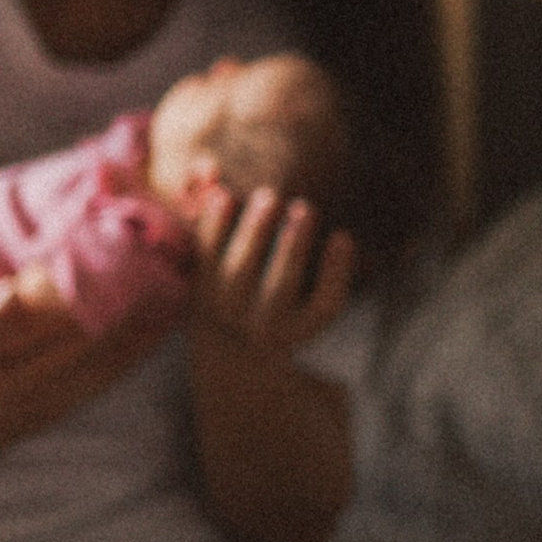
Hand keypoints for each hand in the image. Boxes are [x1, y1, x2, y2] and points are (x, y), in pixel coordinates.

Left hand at [184, 177, 357, 359]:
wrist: (228, 347)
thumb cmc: (286, 311)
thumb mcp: (310, 306)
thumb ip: (329, 276)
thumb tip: (344, 236)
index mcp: (298, 330)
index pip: (324, 306)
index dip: (335, 272)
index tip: (343, 234)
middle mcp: (261, 327)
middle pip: (279, 289)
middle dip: (292, 247)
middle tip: (305, 207)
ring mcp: (226, 311)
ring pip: (238, 273)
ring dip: (254, 231)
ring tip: (269, 195)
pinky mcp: (198, 291)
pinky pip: (205, 258)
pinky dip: (212, 227)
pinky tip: (224, 194)